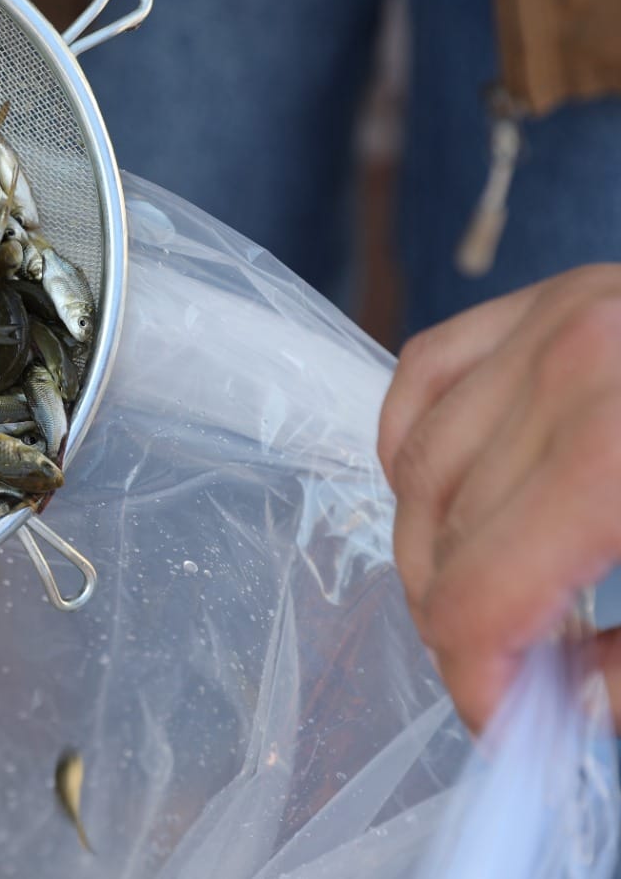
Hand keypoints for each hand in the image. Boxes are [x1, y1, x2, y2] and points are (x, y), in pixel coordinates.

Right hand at [379, 265, 620, 731]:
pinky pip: (423, 377)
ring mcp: (547, 319)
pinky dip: (418, 443)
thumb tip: (567, 699)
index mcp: (615, 452)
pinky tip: (453, 491)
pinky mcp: (543, 297)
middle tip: (509, 672)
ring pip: (418, 465)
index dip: (475, 679)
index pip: (480, 596)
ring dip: (434, 544)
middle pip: (440, 538)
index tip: (503, 722)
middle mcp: (565, 369)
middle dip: (460, 623)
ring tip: (492, 588)